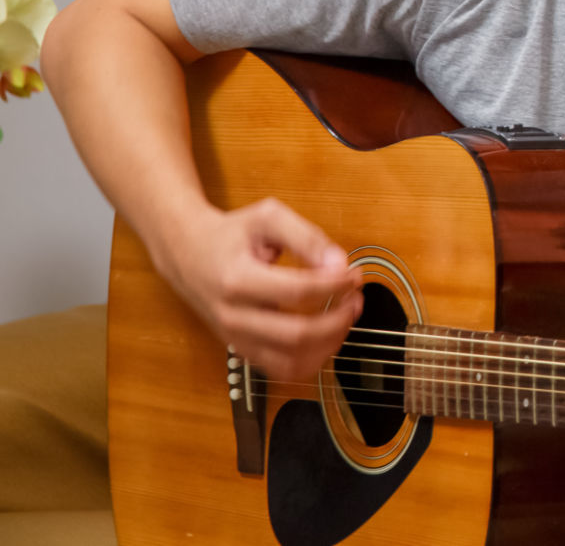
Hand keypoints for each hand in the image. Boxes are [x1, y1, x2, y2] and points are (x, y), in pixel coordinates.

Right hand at [155, 197, 362, 384]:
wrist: (187, 253)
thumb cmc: (230, 234)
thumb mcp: (268, 217)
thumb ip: (307, 237)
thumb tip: (338, 263)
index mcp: (238, 280)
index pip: (298, 291)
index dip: (335, 284)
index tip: (354, 274)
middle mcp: (234, 316)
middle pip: (297, 335)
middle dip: (338, 320)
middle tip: (355, 299)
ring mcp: (236, 338)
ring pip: (290, 362)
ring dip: (329, 344)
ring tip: (345, 318)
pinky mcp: (241, 349)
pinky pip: (280, 369)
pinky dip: (311, 360)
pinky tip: (326, 337)